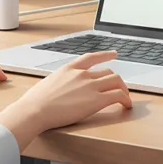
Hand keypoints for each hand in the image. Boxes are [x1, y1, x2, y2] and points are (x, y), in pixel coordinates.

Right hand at [0, 51, 131, 149]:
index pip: (92, 57)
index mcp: (70, 68)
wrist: (35, 110)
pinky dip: (126, 99)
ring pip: (116, 81)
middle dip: (116, 80)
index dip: (105, 55)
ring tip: (125, 97)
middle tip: (120, 87)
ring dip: (123, 89)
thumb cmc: (36, 101)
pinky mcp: (96, 100)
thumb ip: (60, 82)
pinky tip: (126, 105)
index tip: (114, 54)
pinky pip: (118, 95)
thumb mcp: (48, 83)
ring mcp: (90, 86)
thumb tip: (61, 88)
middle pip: (108, 71)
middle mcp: (82, 74)